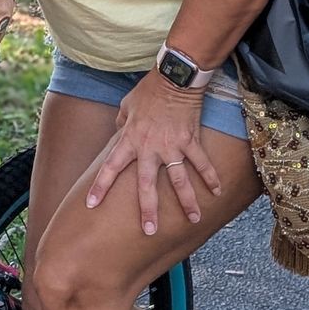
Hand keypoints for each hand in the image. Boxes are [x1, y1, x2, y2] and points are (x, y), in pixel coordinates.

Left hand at [83, 74, 223, 236]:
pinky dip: (210, 176)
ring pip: (178, 179)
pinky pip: (201, 162)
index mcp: (129, 139)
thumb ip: (121, 123)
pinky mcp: (190, 140)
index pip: (110, 166)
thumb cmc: (147, 91)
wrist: (173, 78)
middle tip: (149, 230)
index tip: (91, 205)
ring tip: (193, 219)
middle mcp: (149, 147)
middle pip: (146, 184)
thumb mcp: (125, 106)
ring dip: (187, 200)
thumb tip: (119, 130)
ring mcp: (171, 145)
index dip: (100, 186)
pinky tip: (217, 192)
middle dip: (148, 209)